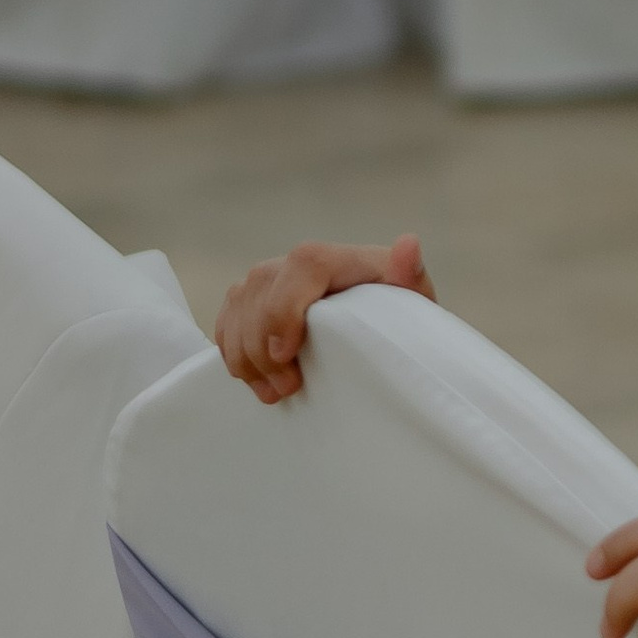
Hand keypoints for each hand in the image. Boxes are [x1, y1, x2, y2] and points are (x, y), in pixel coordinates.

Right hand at [214, 236, 433, 404]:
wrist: (378, 322)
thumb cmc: (396, 313)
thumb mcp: (412, 299)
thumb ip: (409, 274)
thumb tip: (408, 244)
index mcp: (336, 258)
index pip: (302, 266)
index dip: (284, 308)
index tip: (286, 353)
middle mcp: (295, 263)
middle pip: (259, 292)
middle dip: (263, 347)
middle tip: (287, 388)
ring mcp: (268, 280)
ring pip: (237, 310)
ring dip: (247, 358)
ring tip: (274, 392)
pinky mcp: (249, 301)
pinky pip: (226, 323)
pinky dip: (234, 354)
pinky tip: (256, 379)